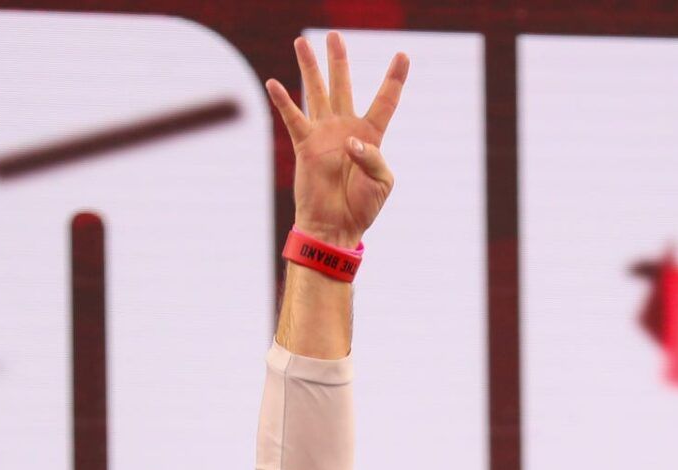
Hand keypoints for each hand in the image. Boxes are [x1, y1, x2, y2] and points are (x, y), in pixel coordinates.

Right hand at [266, 33, 408, 249]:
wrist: (337, 226)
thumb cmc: (363, 206)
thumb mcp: (382, 182)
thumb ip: (373, 157)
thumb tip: (351, 141)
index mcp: (371, 136)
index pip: (385, 100)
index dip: (395, 78)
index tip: (403, 55)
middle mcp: (346, 128)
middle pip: (342, 86)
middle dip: (338, 61)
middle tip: (336, 36)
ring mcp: (324, 134)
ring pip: (316, 93)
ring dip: (309, 68)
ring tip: (302, 42)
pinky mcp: (305, 145)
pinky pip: (293, 118)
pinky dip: (283, 101)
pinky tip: (274, 83)